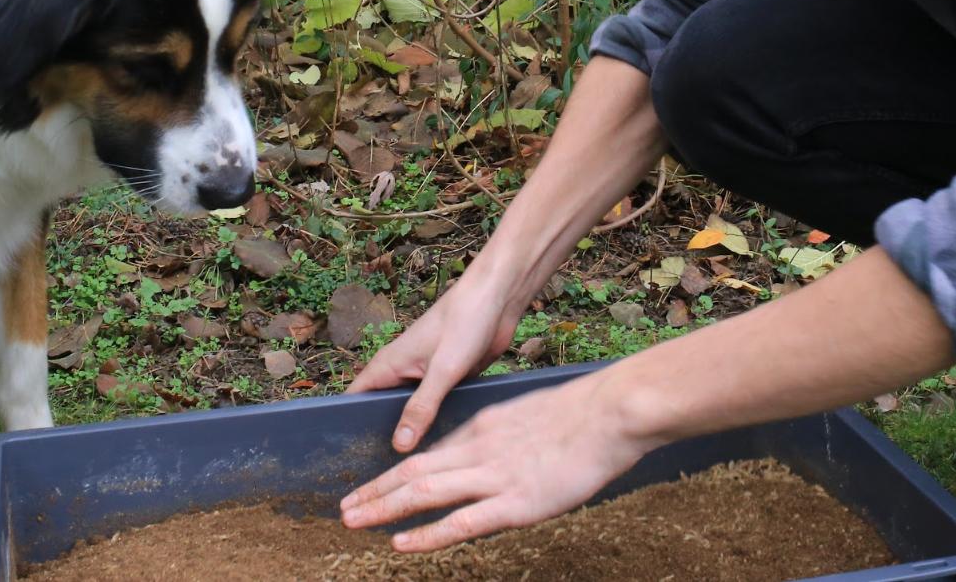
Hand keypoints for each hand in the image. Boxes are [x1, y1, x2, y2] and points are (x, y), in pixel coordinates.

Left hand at [339, 368, 646, 551]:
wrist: (611, 413)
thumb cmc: (583, 415)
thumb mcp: (530, 417)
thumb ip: (505, 438)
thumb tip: (493, 456)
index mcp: (484, 427)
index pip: (430, 452)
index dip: (397, 472)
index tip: (374, 486)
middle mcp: (479, 450)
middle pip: (413, 470)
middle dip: (375, 492)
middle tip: (344, 508)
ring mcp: (494, 476)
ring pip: (423, 492)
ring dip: (384, 508)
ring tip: (352, 521)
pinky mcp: (514, 502)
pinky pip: (460, 521)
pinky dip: (426, 533)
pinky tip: (400, 543)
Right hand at [347, 272, 519, 451]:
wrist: (498, 299)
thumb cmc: (464, 322)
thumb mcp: (442, 369)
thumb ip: (421, 407)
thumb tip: (399, 445)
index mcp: (388, 366)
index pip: (354, 400)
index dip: (345, 426)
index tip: (348, 459)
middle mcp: (402, 373)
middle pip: (382, 412)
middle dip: (382, 438)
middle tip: (385, 476)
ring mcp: (425, 378)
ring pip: (410, 414)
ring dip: (413, 434)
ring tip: (413, 469)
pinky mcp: (447, 382)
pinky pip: (435, 410)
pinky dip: (436, 425)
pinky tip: (445, 449)